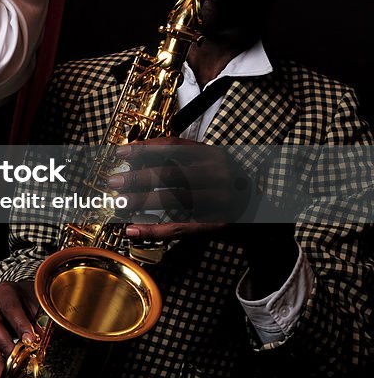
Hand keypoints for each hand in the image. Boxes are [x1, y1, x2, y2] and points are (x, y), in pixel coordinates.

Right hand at [0, 280, 36, 377]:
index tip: (29, 340)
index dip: (20, 324)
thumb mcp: (37, 301)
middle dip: (3, 346)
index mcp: (5, 291)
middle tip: (13, 362)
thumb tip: (43, 340)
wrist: (16, 293)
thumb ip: (40, 318)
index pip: (11, 308)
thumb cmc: (29, 298)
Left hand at [110, 137, 252, 238]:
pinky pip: (178, 227)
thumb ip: (184, 159)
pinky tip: (132, 230)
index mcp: (213, 155)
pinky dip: (153, 229)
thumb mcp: (212, 164)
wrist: (264, 214)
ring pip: (172, 200)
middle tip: (113, 182)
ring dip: (141, 202)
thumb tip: (140, 160)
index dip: (144, 149)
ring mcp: (218, 200)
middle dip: (137, 177)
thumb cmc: (228, 185)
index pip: (174, 147)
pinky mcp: (215, 224)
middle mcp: (217, 174)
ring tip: (118, 204)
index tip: (120, 153)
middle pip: (169, 174)